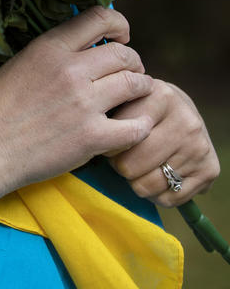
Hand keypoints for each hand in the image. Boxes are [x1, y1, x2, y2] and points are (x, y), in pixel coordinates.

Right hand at [0, 6, 155, 242]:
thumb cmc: (0, 105)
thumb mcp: (24, 60)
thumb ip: (58, 51)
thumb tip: (92, 46)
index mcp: (50, 46)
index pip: (100, 17)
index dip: (120, 25)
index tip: (121, 37)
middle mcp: (71, 69)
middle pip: (125, 54)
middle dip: (134, 63)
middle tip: (130, 74)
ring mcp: (84, 103)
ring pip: (136, 84)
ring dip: (140, 89)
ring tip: (133, 98)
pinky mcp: (92, 138)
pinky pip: (136, 126)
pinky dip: (139, 125)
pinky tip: (131, 127)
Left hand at [105, 80, 219, 206]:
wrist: (183, 112)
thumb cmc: (143, 107)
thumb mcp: (128, 97)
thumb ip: (109, 103)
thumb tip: (85, 121)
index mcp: (161, 94)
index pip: (118, 134)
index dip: (107, 142)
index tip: (107, 137)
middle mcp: (185, 120)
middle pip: (130, 165)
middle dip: (120, 165)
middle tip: (120, 158)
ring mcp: (199, 146)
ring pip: (147, 185)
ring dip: (136, 182)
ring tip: (137, 167)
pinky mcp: (209, 170)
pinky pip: (167, 199)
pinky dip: (155, 194)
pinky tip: (155, 177)